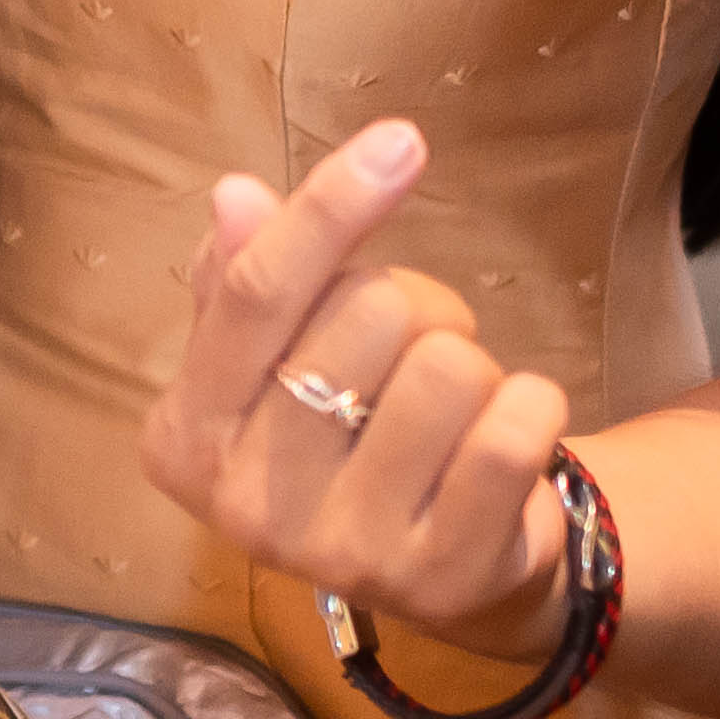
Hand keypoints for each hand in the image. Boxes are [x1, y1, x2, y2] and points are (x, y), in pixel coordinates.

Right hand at [133, 122, 574, 647]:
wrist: (437, 564)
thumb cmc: (347, 430)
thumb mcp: (279, 353)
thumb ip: (250, 274)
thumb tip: (237, 196)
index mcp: (186, 438)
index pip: (256, 293)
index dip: (329, 208)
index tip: (400, 141)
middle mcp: (247, 508)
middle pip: (367, 314)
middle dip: (416, 307)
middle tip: (414, 355)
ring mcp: (345, 554)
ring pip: (449, 368)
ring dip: (473, 366)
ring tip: (452, 411)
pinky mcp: (443, 577)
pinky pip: (513, 431)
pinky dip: (533, 405)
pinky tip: (508, 438)